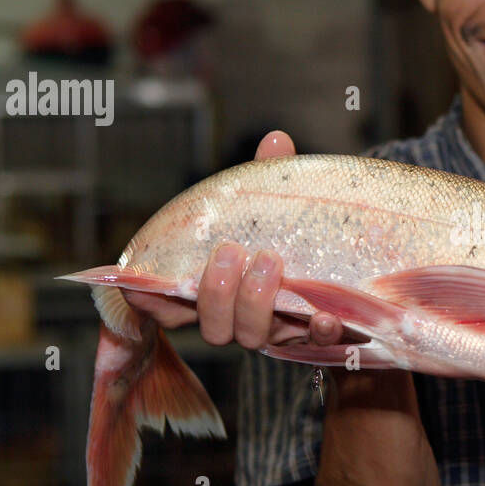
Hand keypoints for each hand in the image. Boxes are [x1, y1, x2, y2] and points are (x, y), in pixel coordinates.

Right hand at [122, 130, 343, 349]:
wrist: (342, 265)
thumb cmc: (288, 234)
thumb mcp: (272, 205)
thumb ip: (268, 180)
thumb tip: (276, 141)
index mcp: (214, 290)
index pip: (167, 309)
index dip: (151, 305)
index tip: (142, 288)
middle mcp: (237, 318)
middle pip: (214, 328)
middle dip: (218, 293)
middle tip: (232, 252)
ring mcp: (272, 330)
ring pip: (251, 337)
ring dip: (255, 303)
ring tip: (270, 261)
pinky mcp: (311, 334)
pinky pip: (311, 344)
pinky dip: (318, 331)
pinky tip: (327, 317)